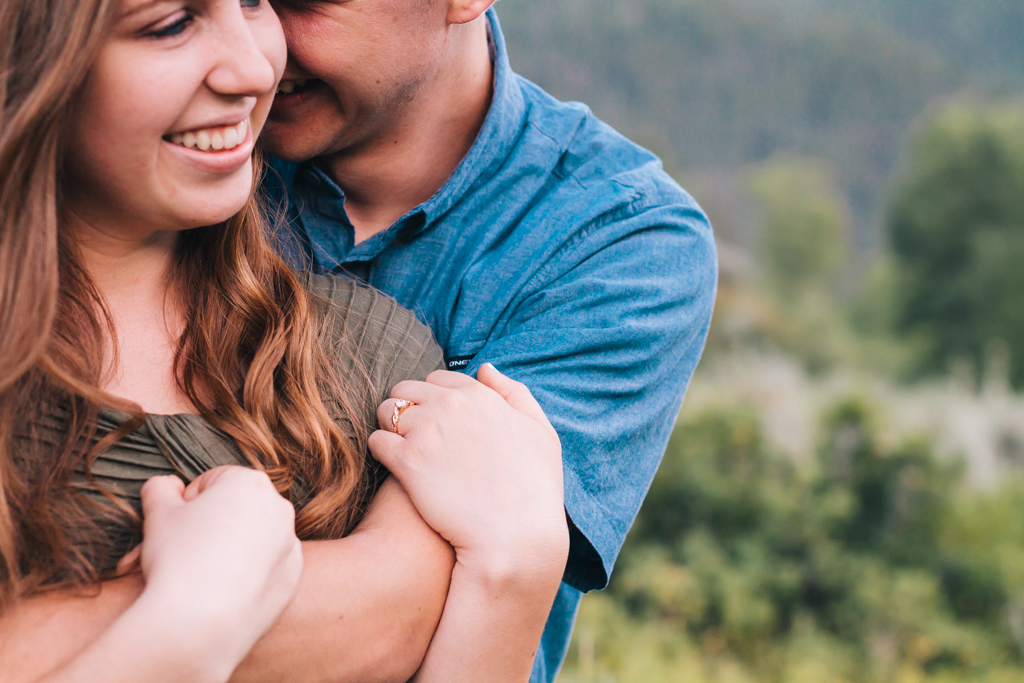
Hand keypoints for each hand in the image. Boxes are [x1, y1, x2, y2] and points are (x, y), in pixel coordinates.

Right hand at [132, 467, 302, 677]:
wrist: (197, 624)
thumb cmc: (176, 560)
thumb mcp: (158, 513)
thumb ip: (161, 489)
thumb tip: (167, 485)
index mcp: (250, 483)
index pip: (212, 482)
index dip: (187, 504)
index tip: (177, 528)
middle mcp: (279, 508)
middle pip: (236, 509)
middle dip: (211, 524)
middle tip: (185, 551)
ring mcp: (290, 544)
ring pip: (253, 538)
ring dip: (230, 547)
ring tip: (203, 572)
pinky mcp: (292, 577)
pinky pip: (267, 568)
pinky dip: (248, 574)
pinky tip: (224, 590)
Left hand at [369, 365, 567, 581]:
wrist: (514, 539)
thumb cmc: (533, 491)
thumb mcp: (541, 434)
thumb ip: (515, 394)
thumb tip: (486, 369)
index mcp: (481, 396)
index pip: (439, 378)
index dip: (434, 399)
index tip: (437, 422)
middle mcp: (451, 406)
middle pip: (405, 389)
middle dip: (406, 408)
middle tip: (414, 437)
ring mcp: (426, 431)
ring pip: (385, 411)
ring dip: (389, 428)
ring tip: (403, 452)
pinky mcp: (407, 462)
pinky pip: (376, 441)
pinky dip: (380, 452)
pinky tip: (394, 469)